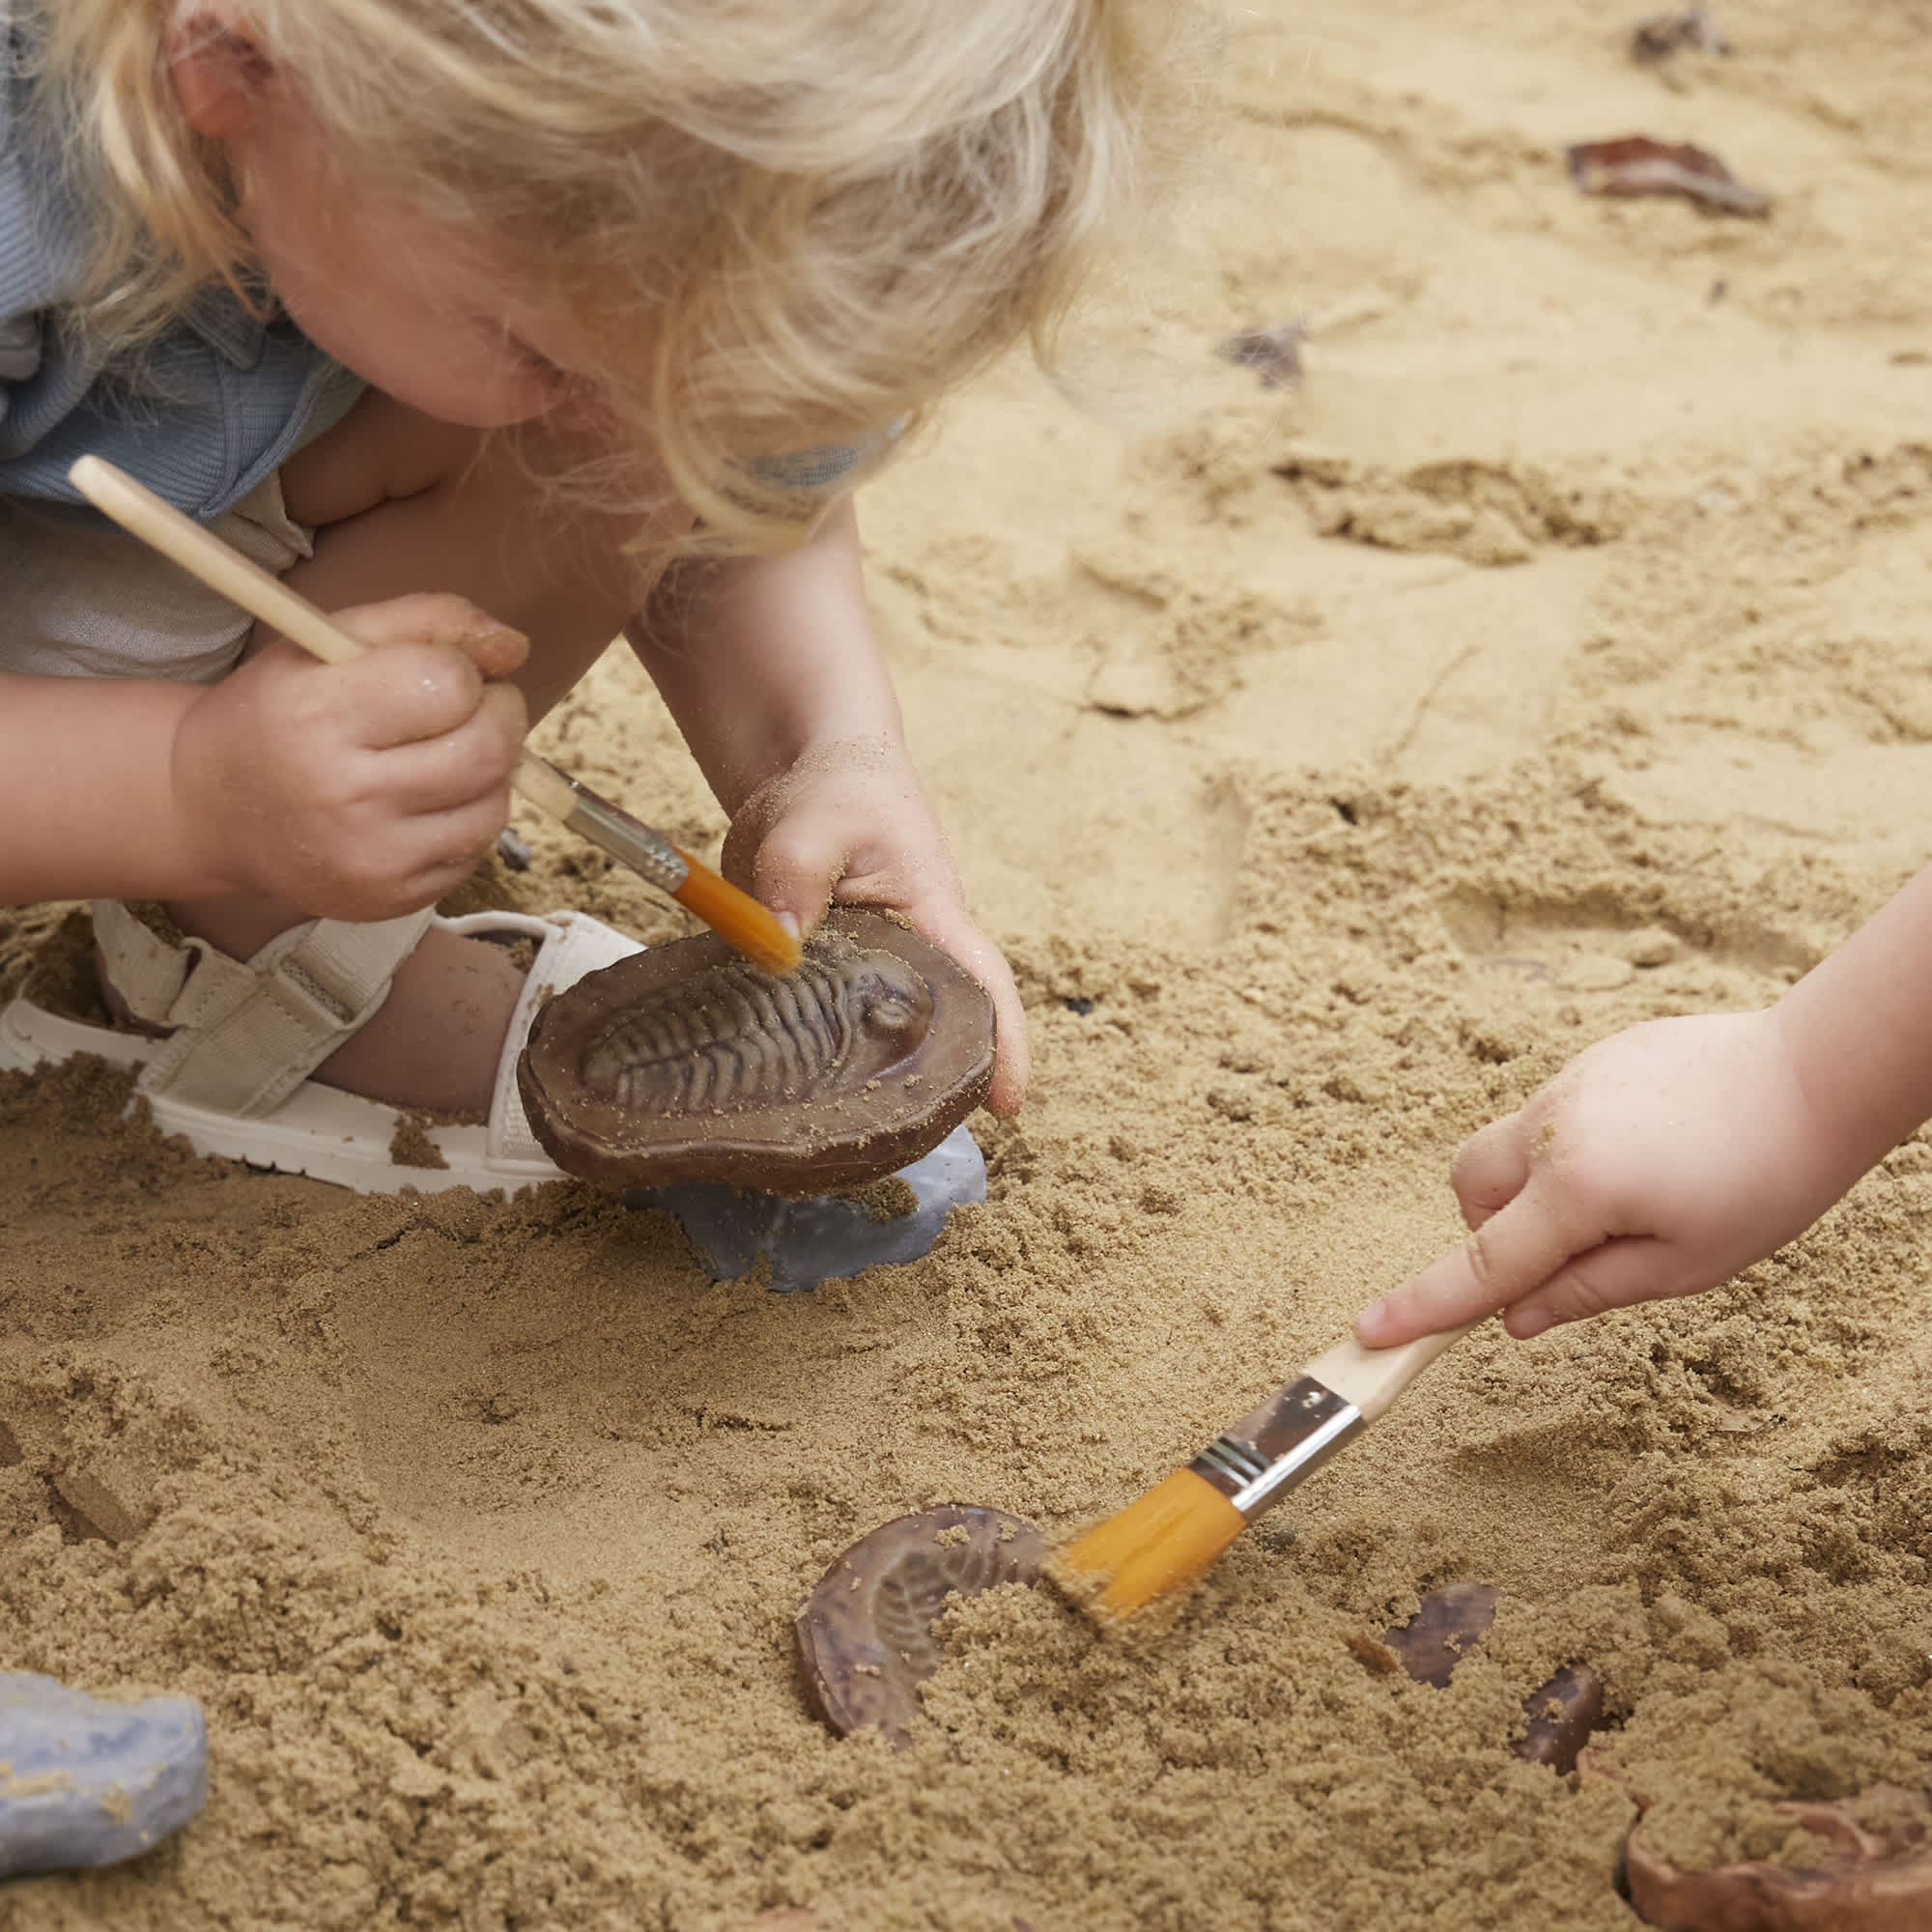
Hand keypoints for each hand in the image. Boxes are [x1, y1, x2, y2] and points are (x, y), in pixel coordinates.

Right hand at [170, 593, 529, 920]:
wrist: (212, 810)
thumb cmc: (279, 712)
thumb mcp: (328, 641)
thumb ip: (426, 620)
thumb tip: (514, 645)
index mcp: (316, 715)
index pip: (450, 684)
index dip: (465, 670)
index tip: (446, 672)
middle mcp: (342, 794)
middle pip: (488, 750)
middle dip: (501, 717)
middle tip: (474, 707)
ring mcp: (370, 857)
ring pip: (494, 805)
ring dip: (490, 772)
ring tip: (444, 755)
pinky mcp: (391, 898)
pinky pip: (474, 851)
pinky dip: (467, 819)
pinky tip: (424, 803)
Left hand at [719, 734, 1029, 1113]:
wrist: (807, 770)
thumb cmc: (838, 790)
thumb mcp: (815, 823)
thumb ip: (796, 877)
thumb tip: (778, 944)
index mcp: (932, 917)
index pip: (983, 985)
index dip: (1003, 1046)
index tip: (1008, 1107)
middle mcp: (908, 956)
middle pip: (930, 1033)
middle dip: (924, 1089)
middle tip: (895, 1143)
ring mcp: (863, 972)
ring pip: (867, 1038)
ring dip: (853, 1082)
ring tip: (828, 1139)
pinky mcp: (817, 977)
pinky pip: (814, 1025)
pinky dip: (797, 1056)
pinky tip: (767, 1094)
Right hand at [1354, 1009, 1862, 1344]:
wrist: (1814, 1074)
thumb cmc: (1764, 1179)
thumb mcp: (1685, 1264)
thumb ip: (1585, 1292)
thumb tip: (1514, 1320)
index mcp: (1578, 1189)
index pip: (1484, 1264)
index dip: (1424, 1305)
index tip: (1370, 1330)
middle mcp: (1553, 1128)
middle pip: (1469, 1190)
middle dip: (1490, 1229)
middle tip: (1567, 1253)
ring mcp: (1567, 1084)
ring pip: (1506, 1151)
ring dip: (1533, 1189)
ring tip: (1627, 1197)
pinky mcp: (1591, 1060)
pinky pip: (1549, 1117)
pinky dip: (1569, 1150)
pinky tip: (1649, 1152)